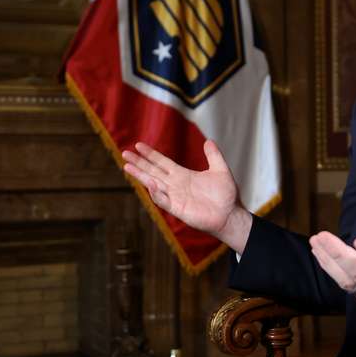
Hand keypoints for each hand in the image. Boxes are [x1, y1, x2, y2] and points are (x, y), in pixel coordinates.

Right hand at [122, 140, 252, 253]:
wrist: (231, 215)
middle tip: (124, 153)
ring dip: (140, 176)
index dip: (150, 154)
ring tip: (127, 166)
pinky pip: (163, 201)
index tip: (138, 145)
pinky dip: (155, 193)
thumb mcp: (221, 170)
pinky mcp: (178, 209)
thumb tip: (209, 140)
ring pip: (153, 184)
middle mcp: (175, 185)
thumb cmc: (226, 196)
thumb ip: (214, 156)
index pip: (162, 162)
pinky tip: (149, 184)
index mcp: (183, 175)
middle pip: (153, 171)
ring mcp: (175, 197)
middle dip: (139, 163)